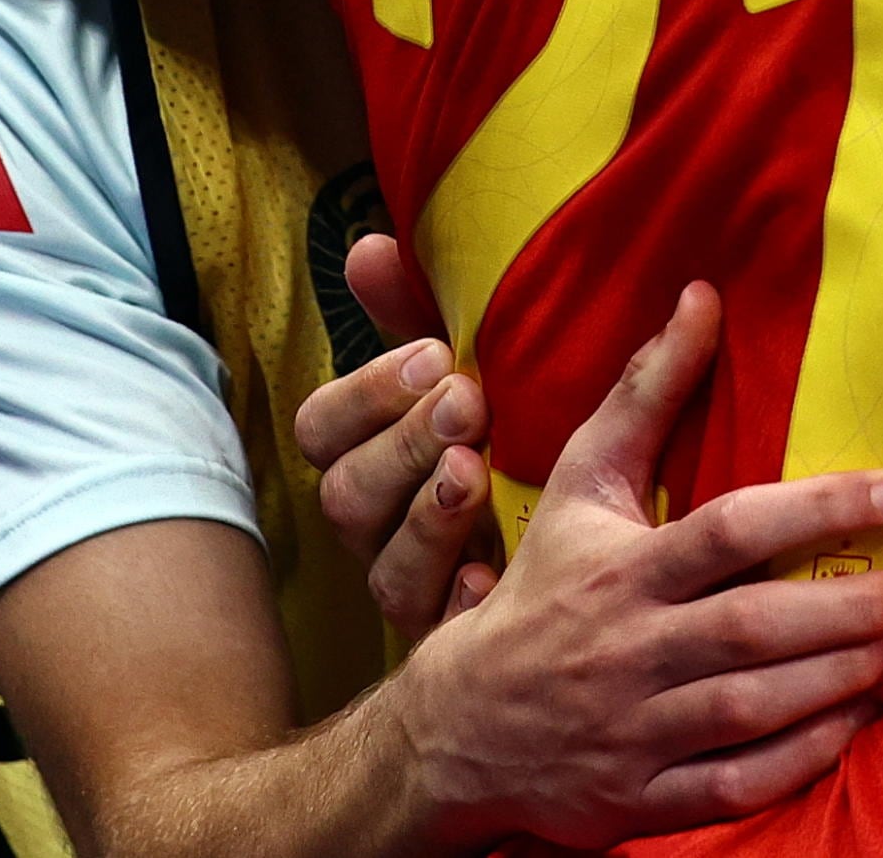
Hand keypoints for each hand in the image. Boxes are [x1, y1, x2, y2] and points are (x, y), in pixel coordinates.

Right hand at [300, 236, 496, 642]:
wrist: (564, 549)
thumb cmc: (500, 437)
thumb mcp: (461, 371)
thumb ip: (414, 313)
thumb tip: (368, 245)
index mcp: (364, 456)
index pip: (318, 428)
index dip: (366, 392)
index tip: (435, 356)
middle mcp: (373, 526)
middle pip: (345, 496)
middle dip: (404, 444)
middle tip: (467, 402)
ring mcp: (410, 585)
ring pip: (384, 568)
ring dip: (427, 517)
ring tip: (474, 472)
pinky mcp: (452, 637)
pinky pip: (439, 632)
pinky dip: (463, 599)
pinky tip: (493, 574)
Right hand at [375, 277, 882, 846]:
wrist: (452, 730)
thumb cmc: (540, 589)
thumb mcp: (580, 486)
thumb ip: (646, 394)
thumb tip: (704, 297)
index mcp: (618, 570)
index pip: (727, 532)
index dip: (815, 511)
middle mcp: (628, 651)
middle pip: (753, 629)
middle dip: (849, 608)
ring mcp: (633, 732)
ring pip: (751, 709)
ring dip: (840, 678)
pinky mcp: (638, 800)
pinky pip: (734, 786)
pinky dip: (800, 757)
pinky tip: (855, 719)